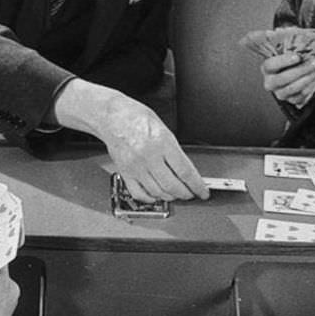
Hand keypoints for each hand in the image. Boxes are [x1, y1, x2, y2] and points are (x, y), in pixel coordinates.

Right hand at [52, 80, 207, 202]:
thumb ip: (174, 150)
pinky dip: (150, 198)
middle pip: (173, 186)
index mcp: (162, 143)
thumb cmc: (136, 117)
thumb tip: (185, 169)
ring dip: (170, 196)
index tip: (202, 191)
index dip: (196, 185)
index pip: (185, 171)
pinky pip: (139, 193)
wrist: (112, 116)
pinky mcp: (125, 172)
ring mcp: (136, 167)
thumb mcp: (164, 128)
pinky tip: (156, 196)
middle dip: (186, 194)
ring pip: (158, 192)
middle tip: (191, 194)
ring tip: (176, 194)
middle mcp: (149, 157)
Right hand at [262, 52, 314, 108]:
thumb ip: (295, 48)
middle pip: (282, 78)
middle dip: (301, 70)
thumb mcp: (293, 50)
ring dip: (309, 77)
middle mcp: (270, 83)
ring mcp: (281, 93)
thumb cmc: (294, 58)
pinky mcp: (293, 100)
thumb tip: (304, 47)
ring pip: (293, 88)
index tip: (298, 56)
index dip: (283, 61)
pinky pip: (302, 95)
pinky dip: (312, 85)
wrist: (301, 71)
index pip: (270, 65)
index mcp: (267, 68)